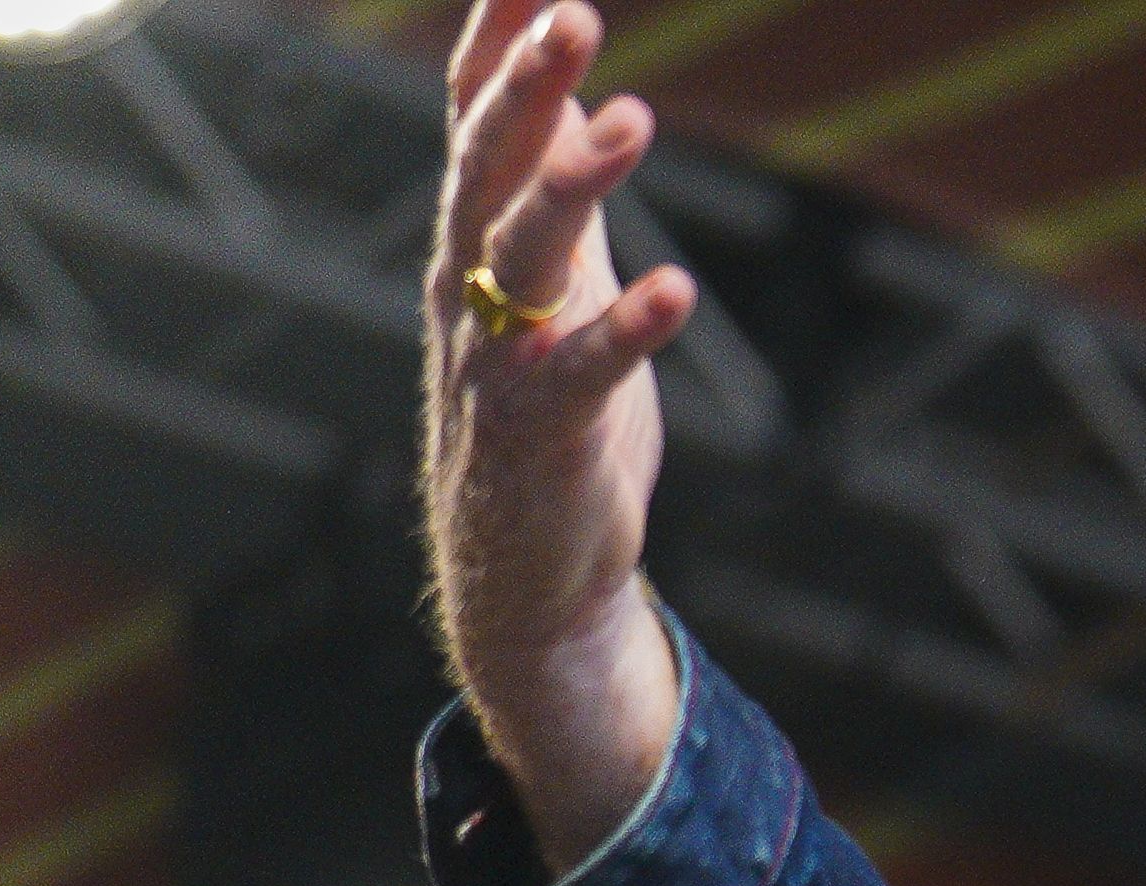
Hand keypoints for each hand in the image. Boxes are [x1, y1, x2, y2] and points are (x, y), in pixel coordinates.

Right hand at [424, 0, 695, 866]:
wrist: (524, 571)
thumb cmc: (545, 403)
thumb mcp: (554, 273)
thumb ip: (552, 170)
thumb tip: (563, 58)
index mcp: (475, 242)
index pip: (472, 122)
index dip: (493, 46)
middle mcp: (470, 288)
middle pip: (487, 166)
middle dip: (525, 87)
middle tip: (571, 13)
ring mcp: (499, 360)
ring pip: (521, 254)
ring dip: (574, 184)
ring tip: (633, 121)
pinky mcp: (543, 436)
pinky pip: (581, 374)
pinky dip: (627, 331)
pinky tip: (675, 290)